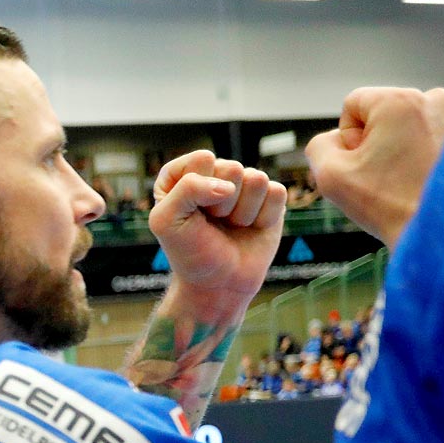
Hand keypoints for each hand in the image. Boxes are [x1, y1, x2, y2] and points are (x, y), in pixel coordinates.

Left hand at [149, 150, 286, 304]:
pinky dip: (263, 217)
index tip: (192, 213)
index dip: (199, 189)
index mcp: (181, 175)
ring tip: (231, 226)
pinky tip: (251, 229)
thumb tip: (228, 185)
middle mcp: (213, 175)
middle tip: (214, 223)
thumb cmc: (189, 253)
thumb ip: (186, 189)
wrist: (218, 284)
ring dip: (243, 212)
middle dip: (223, 203)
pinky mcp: (269, 198)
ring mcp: (243, 185)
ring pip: (257, 179)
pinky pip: (277, 192)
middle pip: (232, 167)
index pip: (202, 159)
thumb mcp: (166, 222)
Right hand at [306, 86, 443, 246]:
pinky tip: (430, 174)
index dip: (349, 139)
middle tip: (385, 175)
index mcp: (396, 101)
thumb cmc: (391, 205)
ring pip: (413, 124)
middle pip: (385, 114)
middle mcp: (432, 99)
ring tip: (410, 177)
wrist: (442, 231)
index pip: (353, 105)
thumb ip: (318, 147)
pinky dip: (431, 150)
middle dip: (379, 141)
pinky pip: (439, 132)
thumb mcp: (330, 177)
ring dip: (406, 146)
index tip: (364, 164)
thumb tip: (334, 139)